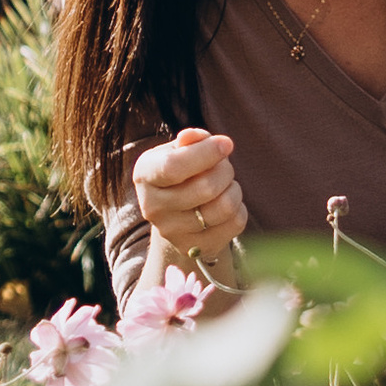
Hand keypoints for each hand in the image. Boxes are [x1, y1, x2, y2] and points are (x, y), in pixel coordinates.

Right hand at [132, 126, 248, 266]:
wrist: (179, 211)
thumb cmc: (185, 169)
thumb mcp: (183, 148)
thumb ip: (191, 140)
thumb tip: (190, 137)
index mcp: (145, 175)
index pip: (173, 167)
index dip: (206, 153)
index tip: (227, 144)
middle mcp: (152, 207)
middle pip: (206, 187)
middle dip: (225, 170)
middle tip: (224, 166)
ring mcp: (172, 233)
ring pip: (224, 206)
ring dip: (234, 189)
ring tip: (225, 185)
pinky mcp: (196, 248)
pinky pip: (235, 223)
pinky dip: (239, 208)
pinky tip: (225, 204)